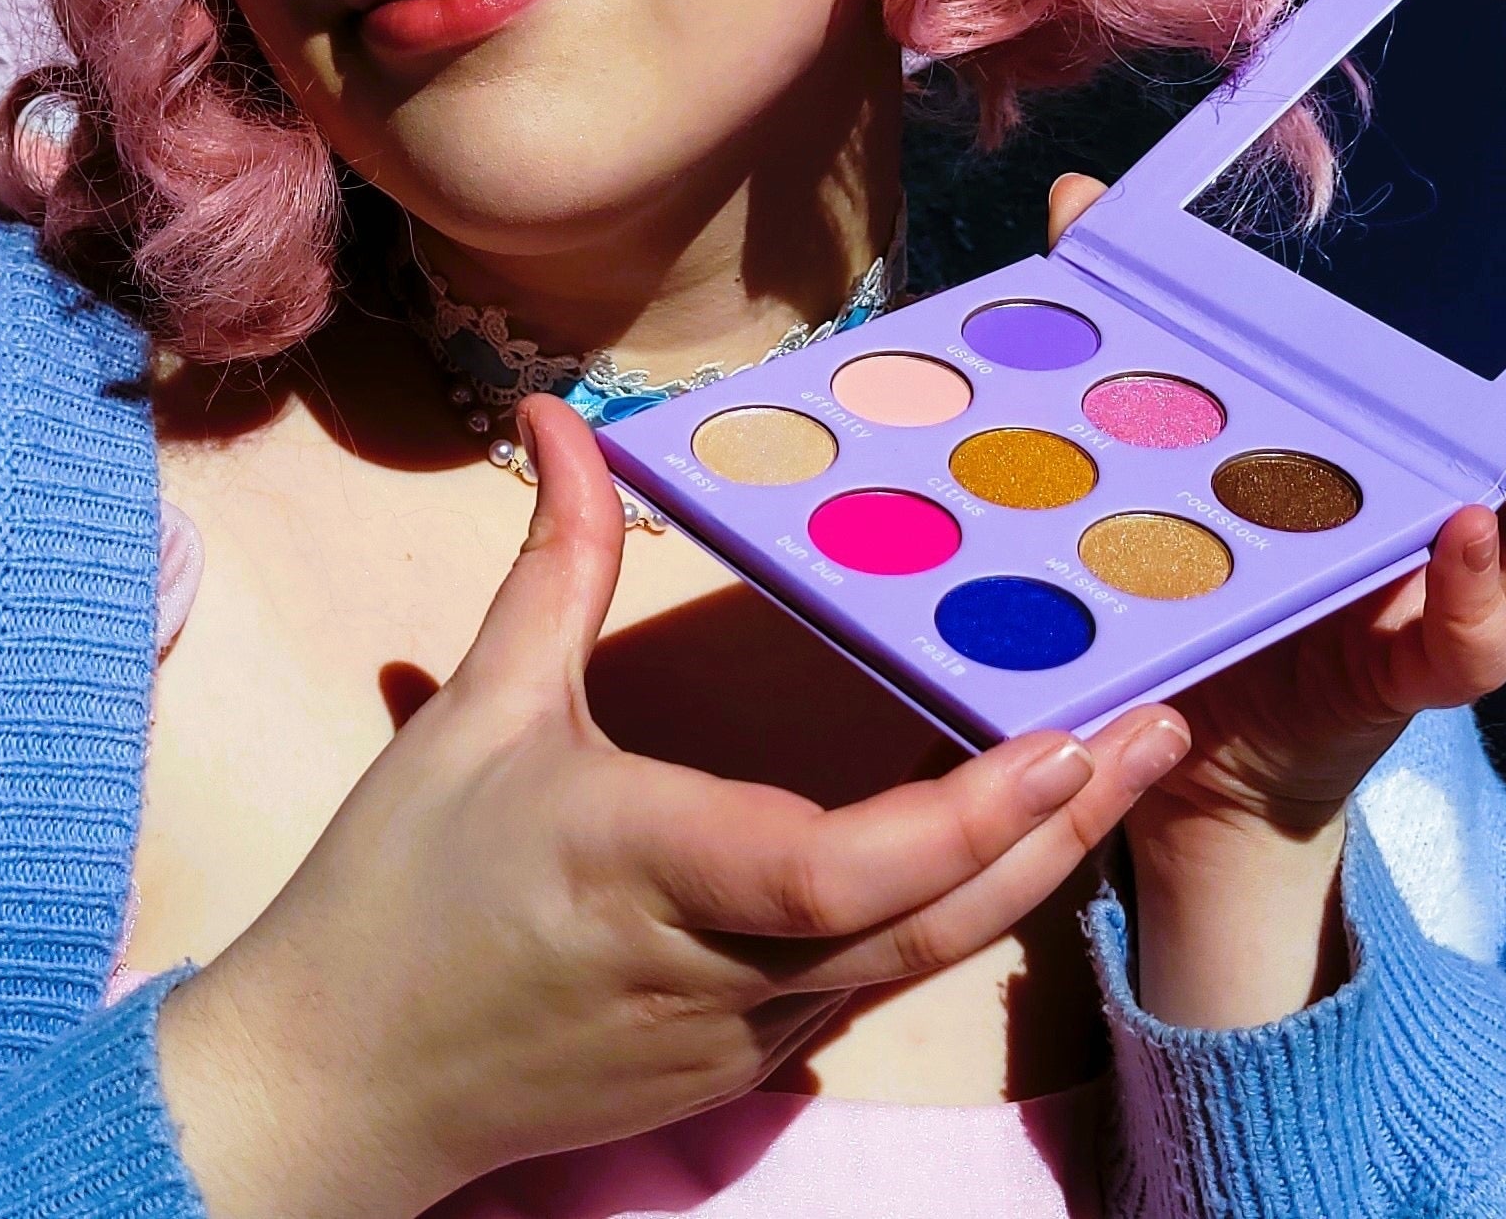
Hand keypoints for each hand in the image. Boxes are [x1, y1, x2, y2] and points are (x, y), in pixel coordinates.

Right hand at [159, 389, 1189, 1216]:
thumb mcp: (480, 717)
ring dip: (1038, 865)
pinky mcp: (749, 1061)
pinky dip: (968, 908)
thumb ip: (551, 563)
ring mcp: (745, 1033)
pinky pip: (883, 981)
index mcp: (644, 865)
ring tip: (1125, 764)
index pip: (839, 867)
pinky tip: (1022, 843)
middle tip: (1163, 722)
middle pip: (933, 918)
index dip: (967, 815)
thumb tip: (563, 419)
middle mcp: (718, 969)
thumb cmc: (397, 895)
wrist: (342, 1085)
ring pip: (927, 960)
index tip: (1062, 734)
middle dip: (1064, 824)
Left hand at [1045, 172, 1505, 1024]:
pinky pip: (1479, 649)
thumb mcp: (1180, 410)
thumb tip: (1079, 195)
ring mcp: (1461, 599)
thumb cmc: (1203, 548)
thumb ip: (1144, 305)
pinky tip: (1460, 527)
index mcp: (1456, 445)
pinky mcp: (1408, 674)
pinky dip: (1477, 594)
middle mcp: (1491, 518)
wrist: (1176, 718)